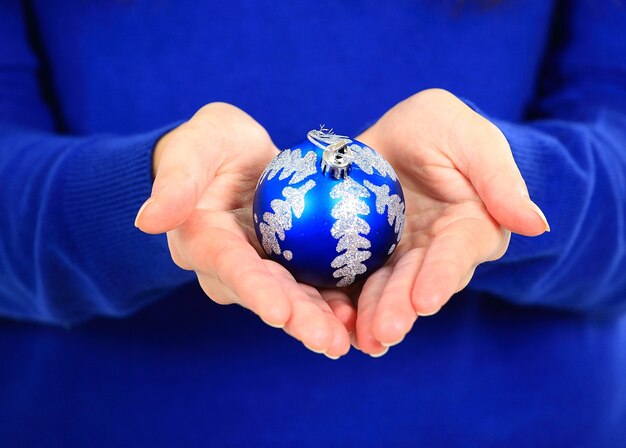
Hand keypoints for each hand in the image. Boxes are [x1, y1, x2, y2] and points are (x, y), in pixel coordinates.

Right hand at [135, 103, 353, 357]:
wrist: (232, 160)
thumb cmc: (209, 147)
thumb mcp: (193, 149)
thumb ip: (174, 182)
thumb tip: (147, 221)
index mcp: (204, 241)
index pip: (229, 266)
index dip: (254, 290)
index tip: (279, 312)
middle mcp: (231, 267)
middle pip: (266, 294)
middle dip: (297, 320)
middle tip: (329, 342)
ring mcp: (261, 270)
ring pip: (293, 299)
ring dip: (321, 321)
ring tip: (352, 339)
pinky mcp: (288, 266)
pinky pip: (314, 285)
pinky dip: (337, 300)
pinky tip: (363, 313)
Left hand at [352, 89, 549, 354]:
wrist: (403, 136)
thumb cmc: (442, 129)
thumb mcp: (470, 139)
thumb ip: (498, 178)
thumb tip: (535, 224)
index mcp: (470, 226)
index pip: (457, 254)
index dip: (442, 276)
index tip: (426, 300)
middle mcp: (437, 250)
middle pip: (419, 281)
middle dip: (402, 306)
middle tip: (386, 331)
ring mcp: (402, 255)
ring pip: (388, 288)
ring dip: (375, 313)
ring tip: (361, 338)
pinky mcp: (370, 254)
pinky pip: (358, 278)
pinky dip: (349, 302)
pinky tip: (338, 323)